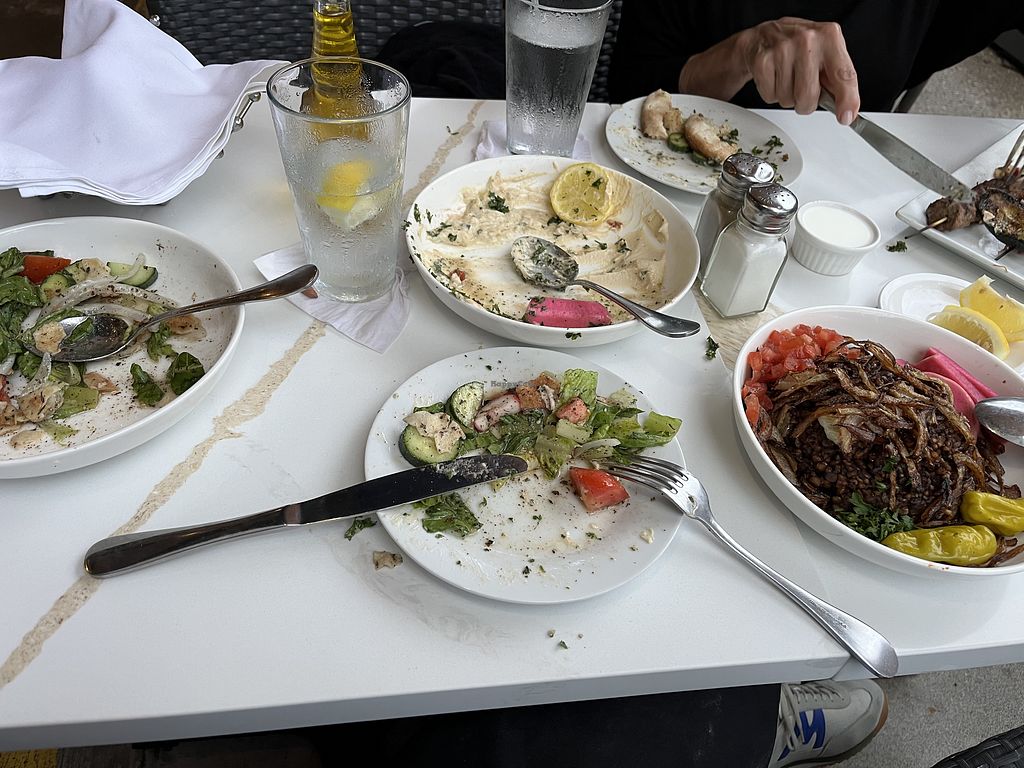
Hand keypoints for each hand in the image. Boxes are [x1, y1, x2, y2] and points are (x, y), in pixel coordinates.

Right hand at [679, 16, 860, 124]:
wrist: (763, 36)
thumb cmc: (798, 48)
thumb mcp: (826, 53)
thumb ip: (838, 79)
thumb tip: (846, 109)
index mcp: (829, 36)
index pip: (843, 75)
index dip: (846, 99)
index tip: (846, 117)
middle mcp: (807, 40)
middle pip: (809, 96)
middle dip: (805, 102)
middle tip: (802, 88)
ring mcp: (782, 49)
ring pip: (788, 100)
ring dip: (787, 96)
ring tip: (786, 77)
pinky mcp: (762, 61)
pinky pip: (770, 96)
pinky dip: (771, 93)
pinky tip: (774, 76)